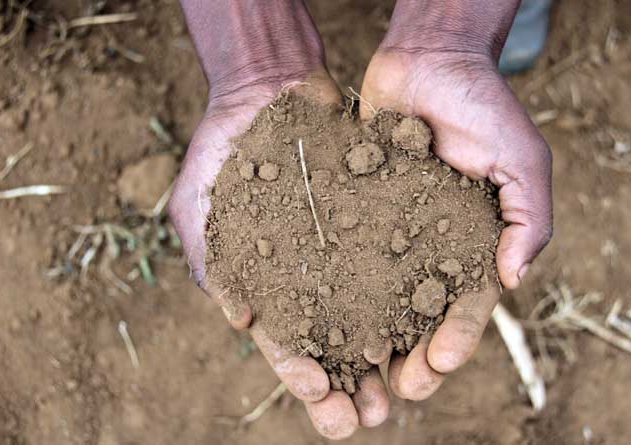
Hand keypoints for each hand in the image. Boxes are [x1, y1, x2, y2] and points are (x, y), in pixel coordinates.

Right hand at [168, 73, 389, 438]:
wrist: (268, 90)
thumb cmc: (224, 151)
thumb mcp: (202, 207)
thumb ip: (217, 264)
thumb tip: (240, 320)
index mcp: (267, 289)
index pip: (285, 346)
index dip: (302, 376)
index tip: (320, 398)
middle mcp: (312, 280)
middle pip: (335, 347)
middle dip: (351, 386)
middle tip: (371, 417)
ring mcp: (347, 254)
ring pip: (373, 318)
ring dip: (388, 358)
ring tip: (408, 389)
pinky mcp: (378, 225)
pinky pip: (398, 264)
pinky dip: (412, 297)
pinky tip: (428, 322)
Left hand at [359, 48, 552, 398]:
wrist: (430, 59)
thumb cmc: (484, 105)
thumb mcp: (523, 159)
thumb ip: (529, 219)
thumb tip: (515, 282)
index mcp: (474, 245)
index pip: (467, 305)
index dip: (456, 339)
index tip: (436, 366)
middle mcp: (431, 246)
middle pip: (418, 315)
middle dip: (408, 355)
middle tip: (392, 392)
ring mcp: (390, 231)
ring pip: (376, 296)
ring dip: (366, 337)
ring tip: (350, 374)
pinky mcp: (354, 210)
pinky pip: (341, 252)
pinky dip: (329, 285)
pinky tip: (311, 315)